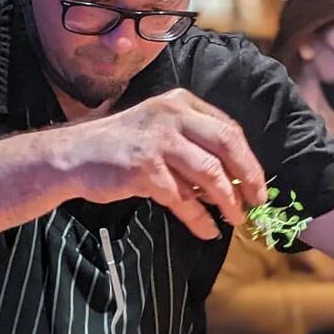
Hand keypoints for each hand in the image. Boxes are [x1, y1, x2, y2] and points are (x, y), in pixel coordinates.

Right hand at [63, 88, 267, 239]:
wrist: (74, 156)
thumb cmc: (118, 148)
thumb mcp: (158, 132)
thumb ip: (191, 148)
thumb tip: (228, 182)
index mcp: (181, 103)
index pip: (228, 130)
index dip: (249, 160)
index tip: (258, 185)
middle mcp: (172, 116)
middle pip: (227, 145)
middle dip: (249, 177)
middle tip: (257, 202)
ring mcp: (158, 142)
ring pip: (210, 173)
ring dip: (228, 201)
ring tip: (235, 220)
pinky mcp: (145, 170)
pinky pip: (182, 199)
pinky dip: (198, 218)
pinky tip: (206, 230)